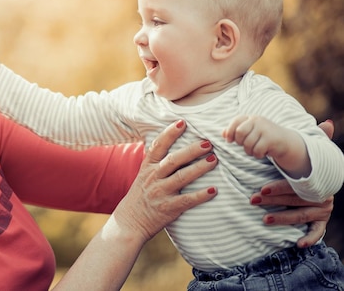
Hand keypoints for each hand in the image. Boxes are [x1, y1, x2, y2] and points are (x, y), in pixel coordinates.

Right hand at [114, 120, 217, 241]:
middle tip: (207, 143)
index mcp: (147, 167)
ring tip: (214, 160)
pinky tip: (214, 190)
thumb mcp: (142, 176)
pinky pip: (187, 200)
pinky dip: (201, 195)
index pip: (158, 146)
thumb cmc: (140, 197)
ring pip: (182, 177)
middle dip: (191, 150)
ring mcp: (161, 192)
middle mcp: (153, 177)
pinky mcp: (168, 208)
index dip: (170, 133)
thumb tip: (174, 147)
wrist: (129, 222)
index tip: (182, 122)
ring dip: (200, 168)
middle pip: (174, 160)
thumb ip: (156, 163)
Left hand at [223, 115, 294, 158]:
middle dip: (239, 142)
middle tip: (245, 145)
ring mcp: (265, 129)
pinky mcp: (271, 139)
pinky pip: (257, 150)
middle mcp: (257, 120)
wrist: (285, 141)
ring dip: (249, 151)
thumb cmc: (262, 137)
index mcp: (250, 118)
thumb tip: (222, 133)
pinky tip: (263, 152)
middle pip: (239, 132)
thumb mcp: (249, 132)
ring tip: (255, 149)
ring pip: (248, 143)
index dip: (229, 131)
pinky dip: (257, 154)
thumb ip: (235, 131)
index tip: (229, 140)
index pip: (235, 121)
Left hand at [249, 119, 335, 247]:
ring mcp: (322, 210)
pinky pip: (318, 231)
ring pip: (301, 215)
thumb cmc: (307, 170)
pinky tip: (299, 243)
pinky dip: (310, 238)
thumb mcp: (311, 155)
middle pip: (295, 200)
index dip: (278, 188)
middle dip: (273, 201)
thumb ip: (317, 140)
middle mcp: (322, 195)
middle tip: (252, 199)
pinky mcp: (321, 222)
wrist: (319, 187)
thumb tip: (329, 123)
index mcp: (316, 181)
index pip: (295, 185)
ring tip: (264, 218)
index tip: (260, 188)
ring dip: (283, 218)